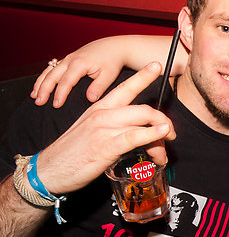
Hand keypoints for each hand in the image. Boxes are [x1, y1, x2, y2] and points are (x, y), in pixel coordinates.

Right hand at [32, 36, 131, 107]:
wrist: (113, 47)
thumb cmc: (112, 62)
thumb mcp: (109, 75)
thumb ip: (99, 87)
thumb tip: (90, 99)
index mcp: (80, 64)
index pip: (66, 81)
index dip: (60, 94)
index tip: (56, 105)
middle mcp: (70, 59)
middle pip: (52, 76)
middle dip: (44, 90)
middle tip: (39, 103)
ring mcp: (67, 58)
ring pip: (49, 71)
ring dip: (40, 83)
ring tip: (34, 96)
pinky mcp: (68, 59)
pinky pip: (52, 68)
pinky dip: (44, 77)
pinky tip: (40, 86)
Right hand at [35, 62, 175, 194]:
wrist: (48, 170)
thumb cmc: (72, 154)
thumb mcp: (95, 136)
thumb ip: (117, 132)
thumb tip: (141, 139)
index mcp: (99, 108)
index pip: (125, 88)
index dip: (143, 75)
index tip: (157, 66)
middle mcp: (103, 114)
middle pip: (143, 107)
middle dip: (163, 119)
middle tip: (171, 134)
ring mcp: (104, 129)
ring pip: (143, 119)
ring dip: (162, 133)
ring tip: (164, 150)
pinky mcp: (105, 145)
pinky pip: (134, 136)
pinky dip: (152, 134)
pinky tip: (162, 133)